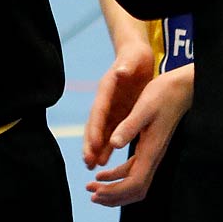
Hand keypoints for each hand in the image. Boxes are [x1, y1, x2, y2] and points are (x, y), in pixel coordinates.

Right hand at [83, 39, 154, 169]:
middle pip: (94, 124)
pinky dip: (105, 146)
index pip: (99, 111)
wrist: (135, 55)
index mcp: (106, 88)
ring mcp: (110, 107)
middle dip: (90, 143)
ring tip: (91, 165)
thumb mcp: (132, 59)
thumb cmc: (134, 56)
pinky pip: (109, 132)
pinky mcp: (117, 112)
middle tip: (87, 161)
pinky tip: (103, 160)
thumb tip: (120, 72)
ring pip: (100, 131)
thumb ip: (125, 66)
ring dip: (95, 148)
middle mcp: (104, 100)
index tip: (93, 145)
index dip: (95, 128)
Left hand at [87, 64, 193, 206]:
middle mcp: (153, 157)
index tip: (95, 191)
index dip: (114, 191)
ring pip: (134, 184)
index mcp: (151, 150)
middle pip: (135, 190)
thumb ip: (129, 126)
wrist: (182, 88)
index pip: (134, 183)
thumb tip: (114, 143)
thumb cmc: (163, 94)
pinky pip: (134, 171)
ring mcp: (152, 154)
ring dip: (114, 189)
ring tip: (93, 187)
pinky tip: (103, 173)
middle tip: (90, 194)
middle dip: (113, 196)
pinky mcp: (150, 148)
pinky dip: (117, 176)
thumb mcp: (143, 107)